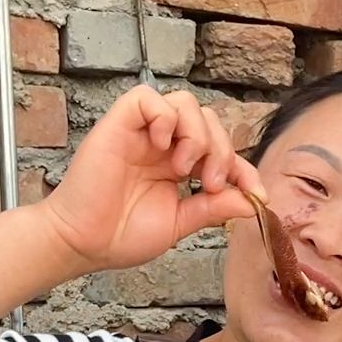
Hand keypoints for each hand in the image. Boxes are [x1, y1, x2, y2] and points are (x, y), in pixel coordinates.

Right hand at [39, 86, 265, 273]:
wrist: (84, 243)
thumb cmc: (122, 234)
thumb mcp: (180, 222)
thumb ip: (214, 208)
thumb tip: (252, 201)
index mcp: (179, 166)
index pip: (222, 151)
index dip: (244, 167)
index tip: (256, 193)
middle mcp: (163, 145)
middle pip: (209, 120)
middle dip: (222, 151)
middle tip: (211, 184)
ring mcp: (141, 133)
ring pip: (185, 102)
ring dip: (197, 133)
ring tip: (185, 168)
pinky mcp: (118, 124)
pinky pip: (146, 98)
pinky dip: (164, 117)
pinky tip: (161, 145)